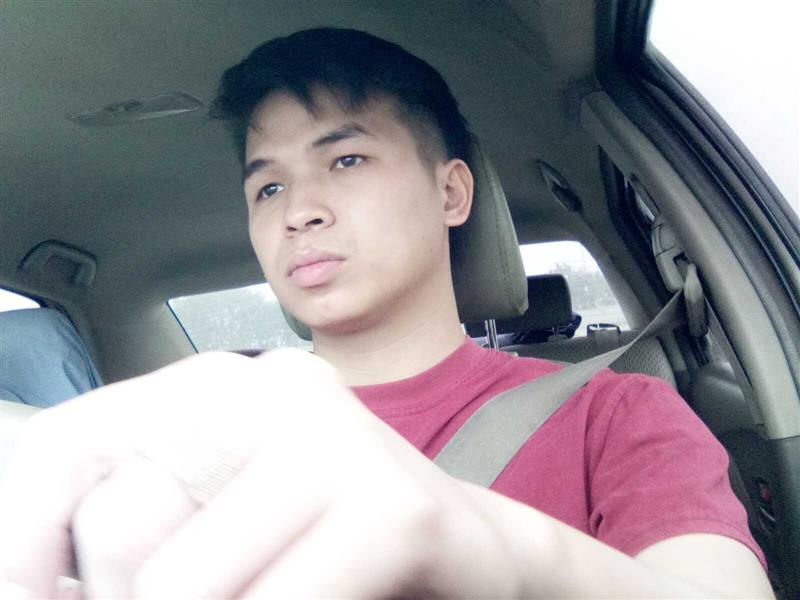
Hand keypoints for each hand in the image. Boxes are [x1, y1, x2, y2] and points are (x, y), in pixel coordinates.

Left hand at [0, 350, 519, 597]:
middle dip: (139, 595)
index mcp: (213, 387)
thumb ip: (136, 534)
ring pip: (182, 586)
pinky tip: (323, 595)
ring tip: (275, 589)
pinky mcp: (393, 506)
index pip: (61, 449)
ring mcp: (336, 437)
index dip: (20, 540)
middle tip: (227, 586)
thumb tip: (31, 581)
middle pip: (120, 526)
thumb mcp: (214, 523)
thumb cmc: (323, 544)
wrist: (466, 550)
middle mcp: (269, 389)